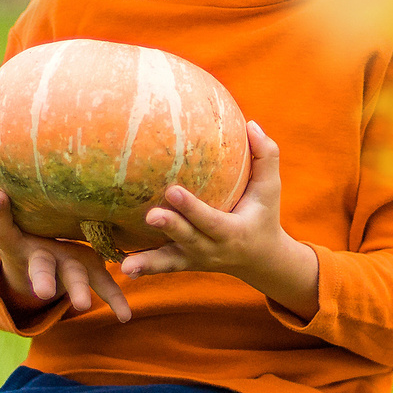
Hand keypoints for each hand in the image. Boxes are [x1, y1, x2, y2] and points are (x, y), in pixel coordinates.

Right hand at [0, 161, 132, 323]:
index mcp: (14, 243)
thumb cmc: (21, 235)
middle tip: (44, 292)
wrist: (36, 273)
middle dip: (41, 280)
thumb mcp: (0, 219)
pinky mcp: (87, 274)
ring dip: (80, 294)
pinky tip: (126, 316)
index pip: (2, 228)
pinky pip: (105, 288)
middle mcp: (38, 259)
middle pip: (39, 270)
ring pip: (72, 281)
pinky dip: (116, 301)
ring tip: (86, 306)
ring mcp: (63, 270)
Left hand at [120, 122, 318, 317]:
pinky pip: (162, 266)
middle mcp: (213, 250)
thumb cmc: (264, 215)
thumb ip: (266, 156)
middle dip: (170, 228)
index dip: (192, 208)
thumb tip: (251, 124)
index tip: (173, 191)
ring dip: (148, 262)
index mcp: (233, 232)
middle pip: (188, 239)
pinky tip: (121, 267)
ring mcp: (196, 260)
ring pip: (170, 262)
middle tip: (150, 215)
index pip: (211, 221)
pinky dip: (144, 267)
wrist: (260, 259)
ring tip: (126, 266)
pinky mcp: (184, 264)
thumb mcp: (271, 188)